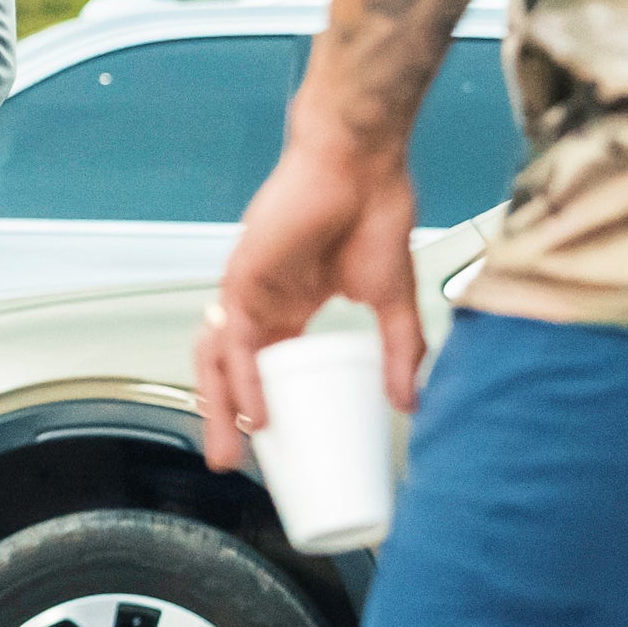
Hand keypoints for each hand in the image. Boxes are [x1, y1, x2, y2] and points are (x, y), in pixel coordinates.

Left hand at [195, 133, 425, 473]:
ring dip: (221, 407)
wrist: (363, 162)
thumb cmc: (374, 211)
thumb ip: (399, 351)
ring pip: (219, 361)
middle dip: (228, 419)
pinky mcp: (244, 277)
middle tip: (238, 464)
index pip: (264, 370)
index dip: (264, 406)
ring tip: (232, 452)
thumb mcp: (393, 299)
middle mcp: (262, 304)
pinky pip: (234, 339)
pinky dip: (241, 378)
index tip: (277, 447)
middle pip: (231, 372)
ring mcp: (248, 292)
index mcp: (290, 309)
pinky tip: (253, 412)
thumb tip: (408, 402)